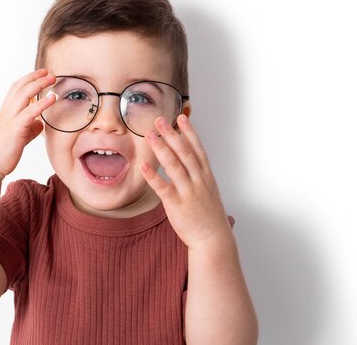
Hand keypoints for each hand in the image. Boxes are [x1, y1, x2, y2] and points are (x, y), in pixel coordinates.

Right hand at [0, 69, 56, 180]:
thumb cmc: (2, 153)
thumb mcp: (18, 137)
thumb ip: (29, 128)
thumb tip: (41, 123)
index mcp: (5, 113)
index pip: (15, 89)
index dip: (28, 79)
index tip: (41, 74)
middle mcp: (6, 113)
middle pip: (20, 87)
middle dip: (34, 77)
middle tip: (49, 72)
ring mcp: (9, 120)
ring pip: (24, 95)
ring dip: (39, 84)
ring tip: (52, 78)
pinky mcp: (15, 129)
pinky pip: (30, 112)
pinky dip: (42, 103)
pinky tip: (53, 98)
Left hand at [140, 114, 233, 249]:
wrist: (213, 239)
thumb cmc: (208, 215)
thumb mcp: (208, 190)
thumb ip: (197, 174)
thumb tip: (185, 159)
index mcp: (206, 176)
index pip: (197, 148)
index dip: (189, 132)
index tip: (181, 117)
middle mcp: (199, 180)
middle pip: (185, 152)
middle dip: (172, 134)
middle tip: (160, 120)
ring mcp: (189, 192)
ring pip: (174, 166)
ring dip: (161, 148)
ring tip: (150, 135)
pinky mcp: (177, 205)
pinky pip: (163, 188)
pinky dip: (153, 176)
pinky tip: (144, 165)